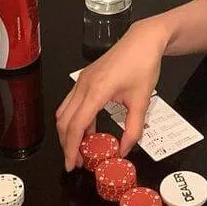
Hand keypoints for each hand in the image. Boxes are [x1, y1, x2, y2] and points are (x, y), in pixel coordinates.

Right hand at [55, 19, 166, 170]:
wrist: (142, 41)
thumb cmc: (143, 65)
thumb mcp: (142, 101)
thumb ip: (132, 129)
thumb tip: (123, 150)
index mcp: (96, 91)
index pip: (76, 125)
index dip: (71, 148)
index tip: (71, 164)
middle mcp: (84, 85)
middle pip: (64, 121)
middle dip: (66, 144)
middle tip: (76, 162)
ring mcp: (82, 81)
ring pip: (64, 112)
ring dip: (68, 132)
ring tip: (81, 149)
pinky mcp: (85, 79)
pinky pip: (72, 103)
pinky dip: (74, 119)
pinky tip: (88, 130)